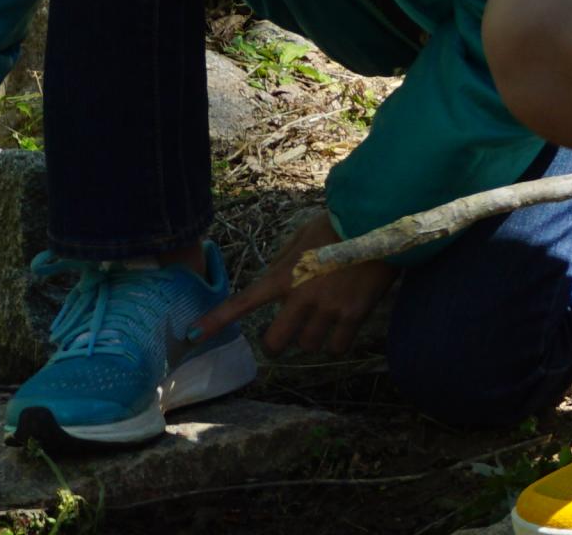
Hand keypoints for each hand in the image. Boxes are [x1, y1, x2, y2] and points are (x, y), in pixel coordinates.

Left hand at [197, 214, 394, 354]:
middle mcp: (301, 297)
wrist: (377, 224)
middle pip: (276, 342)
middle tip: (281, 337)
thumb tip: (271, 287)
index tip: (193, 335)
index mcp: (283, 276)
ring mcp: (328, 309)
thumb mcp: (299, 239)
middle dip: (275, 344)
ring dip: (309, 339)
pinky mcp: (353, 316)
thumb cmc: (336, 227)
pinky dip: (335, 342)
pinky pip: (336, 347)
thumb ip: (282, 265)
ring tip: (321, 319)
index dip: (216, 321)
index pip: (243, 303)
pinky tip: (339, 327)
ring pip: (308, 346)